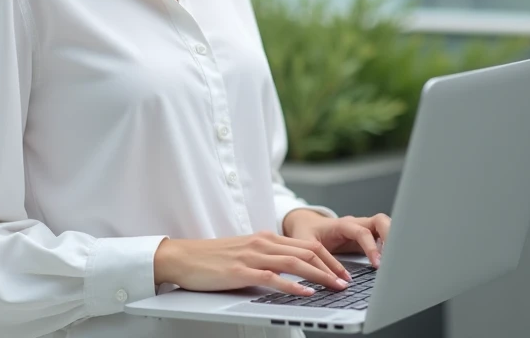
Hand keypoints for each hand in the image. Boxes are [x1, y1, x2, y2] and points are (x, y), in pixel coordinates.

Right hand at [153, 231, 354, 296]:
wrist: (182, 257)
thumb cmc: (212, 258)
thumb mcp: (245, 253)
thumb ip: (267, 258)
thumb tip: (289, 271)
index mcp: (265, 237)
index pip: (306, 244)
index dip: (328, 257)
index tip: (342, 270)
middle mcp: (262, 242)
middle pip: (307, 251)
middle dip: (331, 266)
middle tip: (346, 280)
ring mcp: (252, 256)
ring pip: (295, 262)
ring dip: (320, 275)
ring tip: (335, 286)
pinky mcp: (241, 272)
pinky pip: (273, 278)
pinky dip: (293, 286)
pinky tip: (305, 292)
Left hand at [283, 211, 390, 267]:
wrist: (306, 223)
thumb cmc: (306, 232)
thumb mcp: (306, 245)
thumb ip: (318, 260)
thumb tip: (332, 279)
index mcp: (342, 225)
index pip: (362, 232)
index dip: (371, 247)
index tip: (377, 264)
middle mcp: (355, 224)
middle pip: (380, 221)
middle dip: (391, 236)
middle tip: (394, 258)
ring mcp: (363, 229)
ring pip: (385, 225)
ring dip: (393, 239)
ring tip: (396, 259)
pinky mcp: (367, 237)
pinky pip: (383, 236)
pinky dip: (390, 245)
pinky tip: (391, 260)